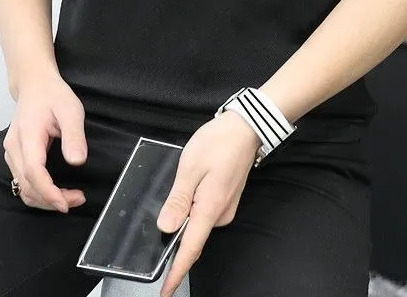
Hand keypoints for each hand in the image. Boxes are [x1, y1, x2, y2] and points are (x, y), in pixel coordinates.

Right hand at [3, 70, 87, 211]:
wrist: (34, 84)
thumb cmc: (52, 95)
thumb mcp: (71, 110)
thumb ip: (74, 135)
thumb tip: (77, 161)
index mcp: (28, 135)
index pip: (33, 172)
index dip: (49, 193)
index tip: (67, 204)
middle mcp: (14, 148)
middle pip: (27, 185)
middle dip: (51, 200)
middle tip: (77, 200)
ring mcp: (11, 153)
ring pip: (22, 187)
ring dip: (44, 199)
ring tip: (70, 198)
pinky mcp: (14, 156)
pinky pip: (22, 181)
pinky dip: (38, 192)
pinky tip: (56, 191)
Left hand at [156, 111, 261, 296]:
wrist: (246, 127)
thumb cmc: (218, 142)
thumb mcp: (191, 166)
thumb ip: (178, 199)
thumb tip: (166, 228)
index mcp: (210, 208)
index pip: (190, 249)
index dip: (176, 272)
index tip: (165, 292)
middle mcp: (220, 214)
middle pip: (192, 236)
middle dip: (174, 234)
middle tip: (160, 212)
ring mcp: (225, 208)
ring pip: (197, 222)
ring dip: (183, 216)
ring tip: (179, 186)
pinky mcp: (226, 200)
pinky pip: (204, 212)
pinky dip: (192, 208)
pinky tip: (188, 188)